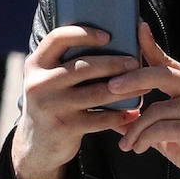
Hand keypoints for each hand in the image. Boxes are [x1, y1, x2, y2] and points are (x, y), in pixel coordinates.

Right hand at [12, 26, 148, 178]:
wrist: (37, 144)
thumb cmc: (53, 101)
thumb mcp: (49, 78)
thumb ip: (67, 61)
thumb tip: (111, 40)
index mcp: (35, 64)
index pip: (58, 38)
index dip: (84, 33)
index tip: (108, 36)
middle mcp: (38, 84)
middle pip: (83, 66)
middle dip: (114, 63)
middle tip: (135, 63)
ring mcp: (50, 107)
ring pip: (96, 93)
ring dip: (125, 89)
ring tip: (143, 86)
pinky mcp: (64, 128)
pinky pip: (100, 119)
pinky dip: (120, 115)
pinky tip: (133, 111)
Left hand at [110, 23, 179, 178]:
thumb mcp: (172, 131)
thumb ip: (148, 121)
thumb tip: (116, 118)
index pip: (167, 62)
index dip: (150, 44)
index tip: (137, 27)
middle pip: (161, 74)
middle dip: (132, 79)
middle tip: (110, 88)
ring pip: (156, 110)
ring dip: (135, 129)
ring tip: (127, 144)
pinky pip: (162, 129)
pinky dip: (144, 139)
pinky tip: (138, 148)